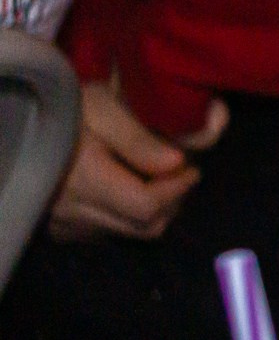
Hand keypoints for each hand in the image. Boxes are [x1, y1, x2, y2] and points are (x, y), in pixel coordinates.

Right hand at [47, 82, 224, 240]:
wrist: (24, 119)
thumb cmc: (68, 107)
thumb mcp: (104, 108)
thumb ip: (139, 139)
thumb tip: (177, 164)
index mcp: (84, 180)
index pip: (146, 206)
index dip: (178, 189)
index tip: (192, 168)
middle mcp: (73, 210)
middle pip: (144, 226)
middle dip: (173, 201)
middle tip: (181, 173)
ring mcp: (65, 222)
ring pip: (129, 232)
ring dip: (154, 210)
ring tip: (159, 178)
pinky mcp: (62, 227)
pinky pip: (108, 232)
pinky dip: (129, 215)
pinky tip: (130, 187)